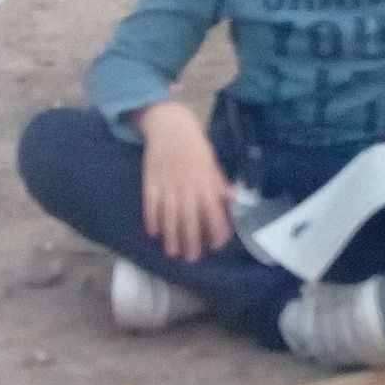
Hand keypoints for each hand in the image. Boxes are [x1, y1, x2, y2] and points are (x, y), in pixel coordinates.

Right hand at [138, 103, 233, 261]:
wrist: (170, 127)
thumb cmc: (195, 147)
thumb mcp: (212, 164)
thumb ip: (219, 184)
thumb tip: (233, 200)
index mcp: (205, 181)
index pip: (212, 210)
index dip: (215, 229)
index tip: (216, 246)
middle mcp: (187, 185)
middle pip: (189, 217)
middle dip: (191, 239)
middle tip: (192, 258)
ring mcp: (167, 184)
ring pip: (169, 215)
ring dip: (171, 235)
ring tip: (173, 252)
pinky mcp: (151, 181)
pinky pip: (151, 203)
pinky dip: (152, 218)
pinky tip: (153, 233)